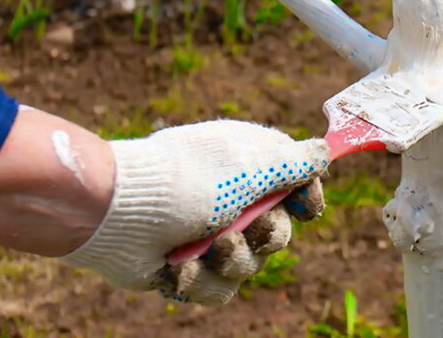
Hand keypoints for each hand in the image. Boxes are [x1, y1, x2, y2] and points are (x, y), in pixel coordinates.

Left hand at [61, 120, 328, 304]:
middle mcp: (231, 201)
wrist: (118, 213)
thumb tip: (324, 152)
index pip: (295, 186)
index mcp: (248, 168)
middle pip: (279, 233)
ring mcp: (207, 236)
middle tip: (250, 229)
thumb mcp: (250, 164)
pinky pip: (218, 289)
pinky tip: (177, 265)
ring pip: (250, 266)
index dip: (305, 199)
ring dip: (232, 259)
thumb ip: (294, 162)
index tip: (305, 206)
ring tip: (206, 248)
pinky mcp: (187, 268)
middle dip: (268, 236)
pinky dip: (200, 280)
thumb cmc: (187, 180)